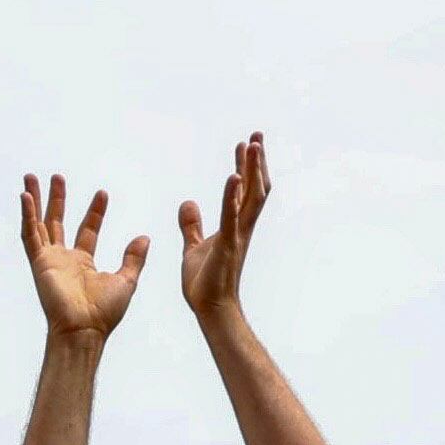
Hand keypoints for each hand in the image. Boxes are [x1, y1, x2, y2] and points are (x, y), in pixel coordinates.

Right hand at [18, 173, 146, 344]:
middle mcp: (63, 258)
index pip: (87, 230)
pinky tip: (26, 196)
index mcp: (82, 262)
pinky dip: (27, 215)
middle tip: (57, 176)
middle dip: (57, 199)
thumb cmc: (104, 313)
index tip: (102, 193)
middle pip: (57, 221)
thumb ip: (133, 258)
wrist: (85, 328)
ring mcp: (49, 259)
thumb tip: (144, 238)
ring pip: (39, 223)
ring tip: (32, 177)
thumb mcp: (126, 280)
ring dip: (35, 200)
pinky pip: (30, 235)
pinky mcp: (39, 262)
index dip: (95, 212)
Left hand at [175, 132, 268, 322]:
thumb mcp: (194, 246)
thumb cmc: (204, 283)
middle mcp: (241, 227)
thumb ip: (192, 225)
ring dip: (252, 170)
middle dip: (257, 162)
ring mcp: (236, 235)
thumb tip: (186, 203)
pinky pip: (231, 216)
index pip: (243, 191)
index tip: (244, 145)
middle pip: (255, 188)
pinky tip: (234, 176)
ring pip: (250, 197)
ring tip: (252, 145)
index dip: (245, 167)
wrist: (210, 309)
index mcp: (234, 226)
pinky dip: (232, 196)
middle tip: (257, 136)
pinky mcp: (227, 245)